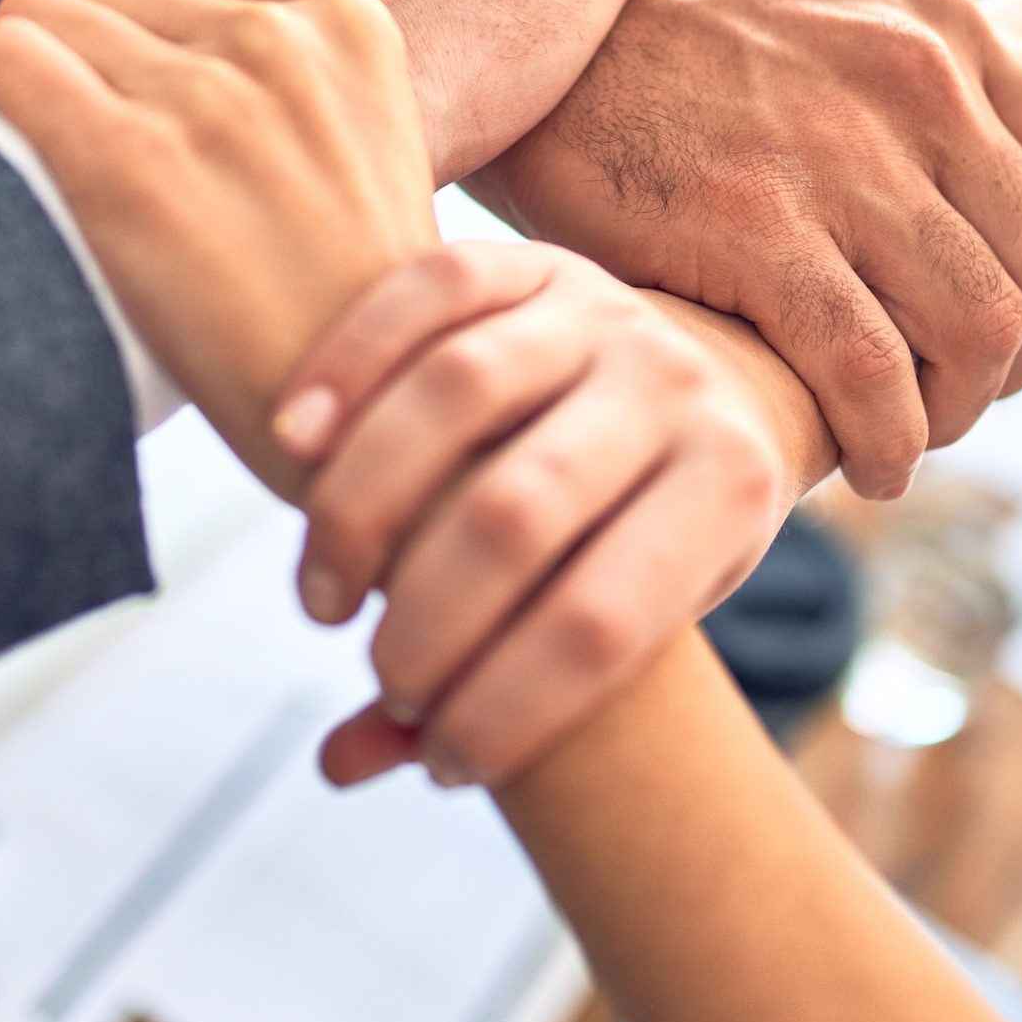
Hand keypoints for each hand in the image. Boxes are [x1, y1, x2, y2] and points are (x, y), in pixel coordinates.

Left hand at [0, 0, 438, 489]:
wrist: (366, 420)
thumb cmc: (355, 308)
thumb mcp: (372, 147)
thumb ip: (296, 79)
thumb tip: (166, 51)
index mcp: (349, 24)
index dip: (134, 16)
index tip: (125, 84)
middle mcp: (280, 40)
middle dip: (73, 48)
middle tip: (69, 132)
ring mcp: (206, 94)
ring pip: (38, 12)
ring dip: (16, 72)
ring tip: (26, 146)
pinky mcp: (126, 158)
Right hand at [275, 240, 789, 788]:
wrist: (718, 380)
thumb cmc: (658, 530)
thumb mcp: (638, 613)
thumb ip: (506, 689)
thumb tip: (343, 762)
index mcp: (731, 486)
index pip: (604, 622)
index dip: (509, 711)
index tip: (447, 761)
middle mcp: (676, 384)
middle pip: (517, 511)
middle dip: (426, 622)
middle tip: (381, 671)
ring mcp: (604, 308)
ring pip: (458, 392)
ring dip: (362, 507)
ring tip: (324, 596)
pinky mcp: (535, 259)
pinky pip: (428, 291)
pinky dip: (347, 364)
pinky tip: (290, 444)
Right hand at [466, 0, 1021, 497]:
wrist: (534, 37)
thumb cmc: (676, 61)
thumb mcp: (831, 34)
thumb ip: (920, 107)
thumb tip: (991, 229)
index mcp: (947, 34)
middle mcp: (918, 83)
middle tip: (955, 396)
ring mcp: (841, 153)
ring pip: (982, 330)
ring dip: (957, 412)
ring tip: (906, 433)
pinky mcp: (754, 223)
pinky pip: (872, 371)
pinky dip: (888, 440)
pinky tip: (862, 461)